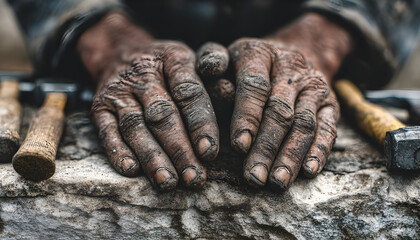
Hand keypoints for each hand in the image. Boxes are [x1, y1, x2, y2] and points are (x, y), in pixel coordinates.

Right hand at [77, 13, 218, 190]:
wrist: (119, 53)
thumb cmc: (166, 66)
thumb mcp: (190, 56)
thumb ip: (213, 68)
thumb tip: (231, 88)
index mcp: (172, 58)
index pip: (188, 92)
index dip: (200, 123)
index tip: (210, 153)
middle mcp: (143, 73)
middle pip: (162, 114)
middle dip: (179, 149)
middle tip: (193, 177)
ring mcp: (118, 91)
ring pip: (135, 126)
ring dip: (152, 156)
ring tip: (168, 181)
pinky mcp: (98, 106)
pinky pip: (106, 131)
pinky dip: (117, 151)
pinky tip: (131, 170)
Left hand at [197, 13, 351, 189]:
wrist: (289, 55)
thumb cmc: (246, 65)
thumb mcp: (226, 57)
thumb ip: (211, 64)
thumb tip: (211, 76)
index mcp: (260, 53)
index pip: (255, 85)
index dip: (247, 116)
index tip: (239, 146)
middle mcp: (291, 67)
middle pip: (280, 110)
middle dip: (266, 146)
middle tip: (253, 176)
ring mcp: (314, 86)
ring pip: (304, 123)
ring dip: (291, 155)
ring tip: (277, 182)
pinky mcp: (331, 103)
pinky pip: (328, 128)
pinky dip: (319, 151)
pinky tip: (308, 172)